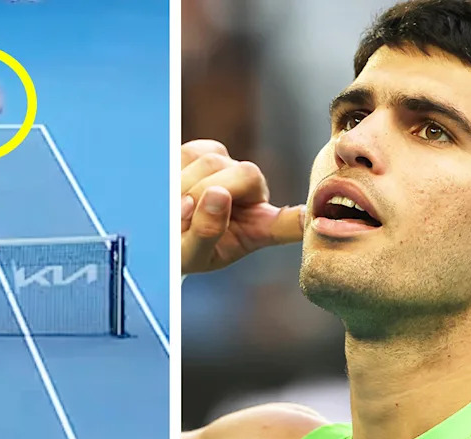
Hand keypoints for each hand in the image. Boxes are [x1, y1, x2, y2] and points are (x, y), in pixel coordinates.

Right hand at [181, 140, 305, 273]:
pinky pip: (193, 151)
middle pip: (248, 174)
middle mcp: (253, 196)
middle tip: (185, 213)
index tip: (315, 216)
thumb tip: (217, 194)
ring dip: (188, 185)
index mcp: (258, 230)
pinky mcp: (207, 153)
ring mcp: (231, 171)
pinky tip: (172, 187)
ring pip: (215, 162)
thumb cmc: (177, 248)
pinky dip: (176, 170)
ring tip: (177, 206)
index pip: (292, 222)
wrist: (155, 229)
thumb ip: (206, 232)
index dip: (304, 217)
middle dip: (211, 191)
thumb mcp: (189, 255)